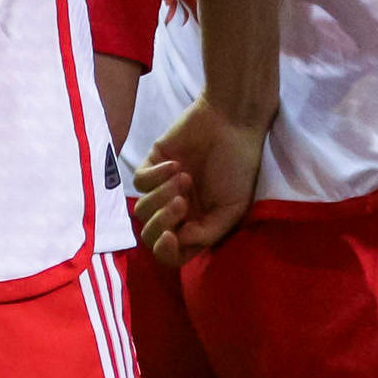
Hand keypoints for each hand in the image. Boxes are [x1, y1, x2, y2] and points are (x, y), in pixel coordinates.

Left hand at [131, 95, 265, 266]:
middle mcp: (176, 211)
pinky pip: (139, 181)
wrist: (232, 124)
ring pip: (141, 209)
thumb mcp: (233, 208)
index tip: (172, 235)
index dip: (166, 251)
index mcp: (196, 225)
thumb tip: (178, 240)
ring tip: (184, 178)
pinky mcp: (152, 165)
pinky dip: (155, 175)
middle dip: (162, 222)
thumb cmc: (238, 167)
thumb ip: (207, 233)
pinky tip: (175, 164)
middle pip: (150, 235)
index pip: (171, 253)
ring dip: (161, 196)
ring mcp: (162, 188)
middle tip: (182, 201)